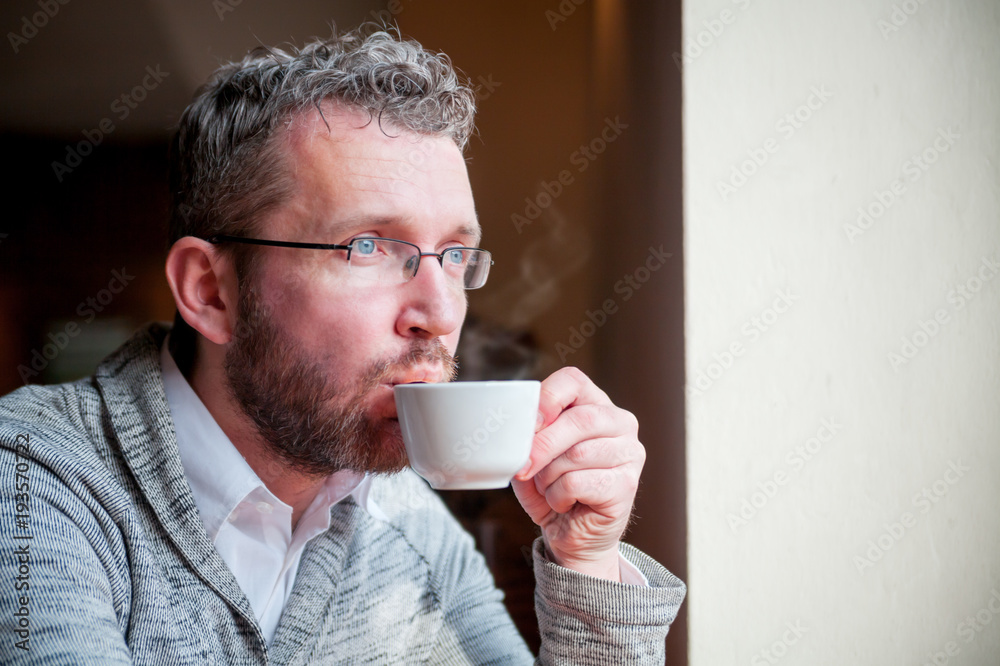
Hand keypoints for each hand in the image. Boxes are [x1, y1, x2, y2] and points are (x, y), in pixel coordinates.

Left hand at [511, 367, 643, 581]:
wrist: (573, 536)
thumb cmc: (553, 490)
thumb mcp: (532, 459)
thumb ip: (527, 440)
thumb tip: (518, 434)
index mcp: (595, 405)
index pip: (573, 381)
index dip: (547, 397)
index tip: (528, 423)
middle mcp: (620, 423)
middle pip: (579, 419)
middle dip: (542, 445)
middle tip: (522, 467)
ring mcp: (630, 453)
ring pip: (577, 454)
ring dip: (549, 477)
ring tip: (549, 489)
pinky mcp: (627, 484)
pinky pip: (579, 482)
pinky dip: (559, 496)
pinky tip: (564, 502)